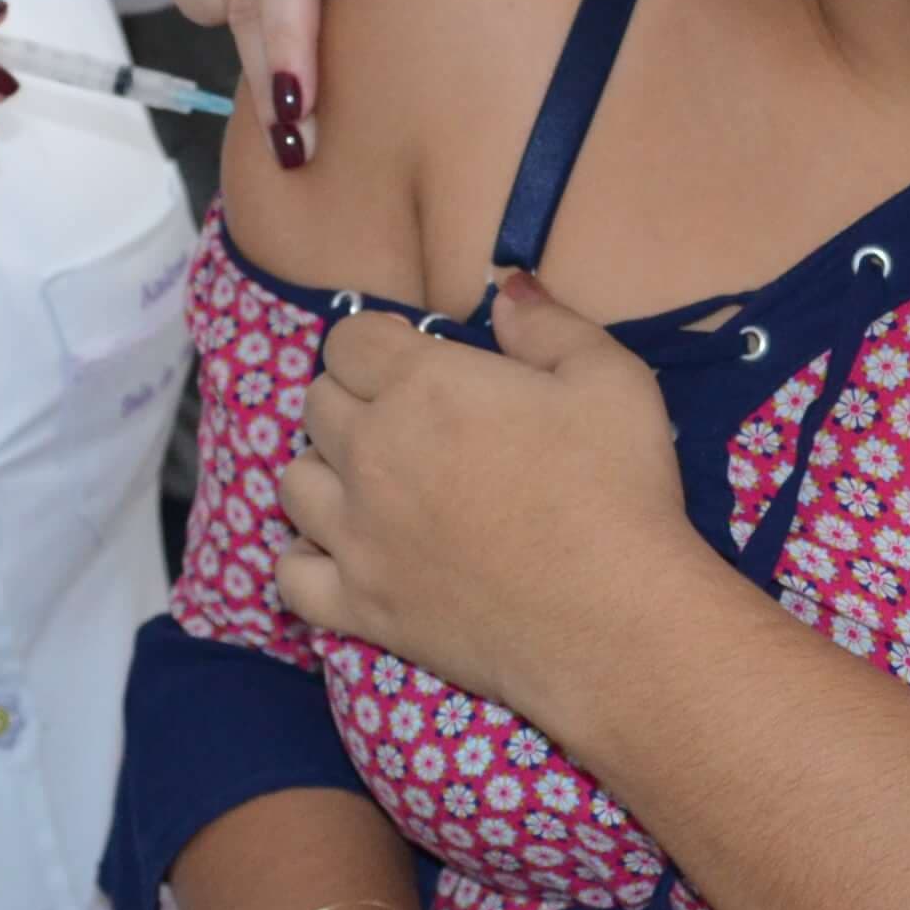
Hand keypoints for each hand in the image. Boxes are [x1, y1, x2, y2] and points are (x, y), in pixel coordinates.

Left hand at [276, 274, 714, 734]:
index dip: (378, 343)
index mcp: (421, 386)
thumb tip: (505, 288)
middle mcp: (371, 453)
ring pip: (293, 482)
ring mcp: (357, 536)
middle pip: (317, 404)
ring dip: (326, 473)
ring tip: (376, 484)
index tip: (413, 359)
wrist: (616, 622)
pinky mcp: (361, 606)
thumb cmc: (619, 491)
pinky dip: (307, 560)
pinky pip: (290, 575)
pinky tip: (346, 554)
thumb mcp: (609, 378)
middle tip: (407, 421)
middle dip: (353, 399)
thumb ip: (546, 322)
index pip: (348, 340)